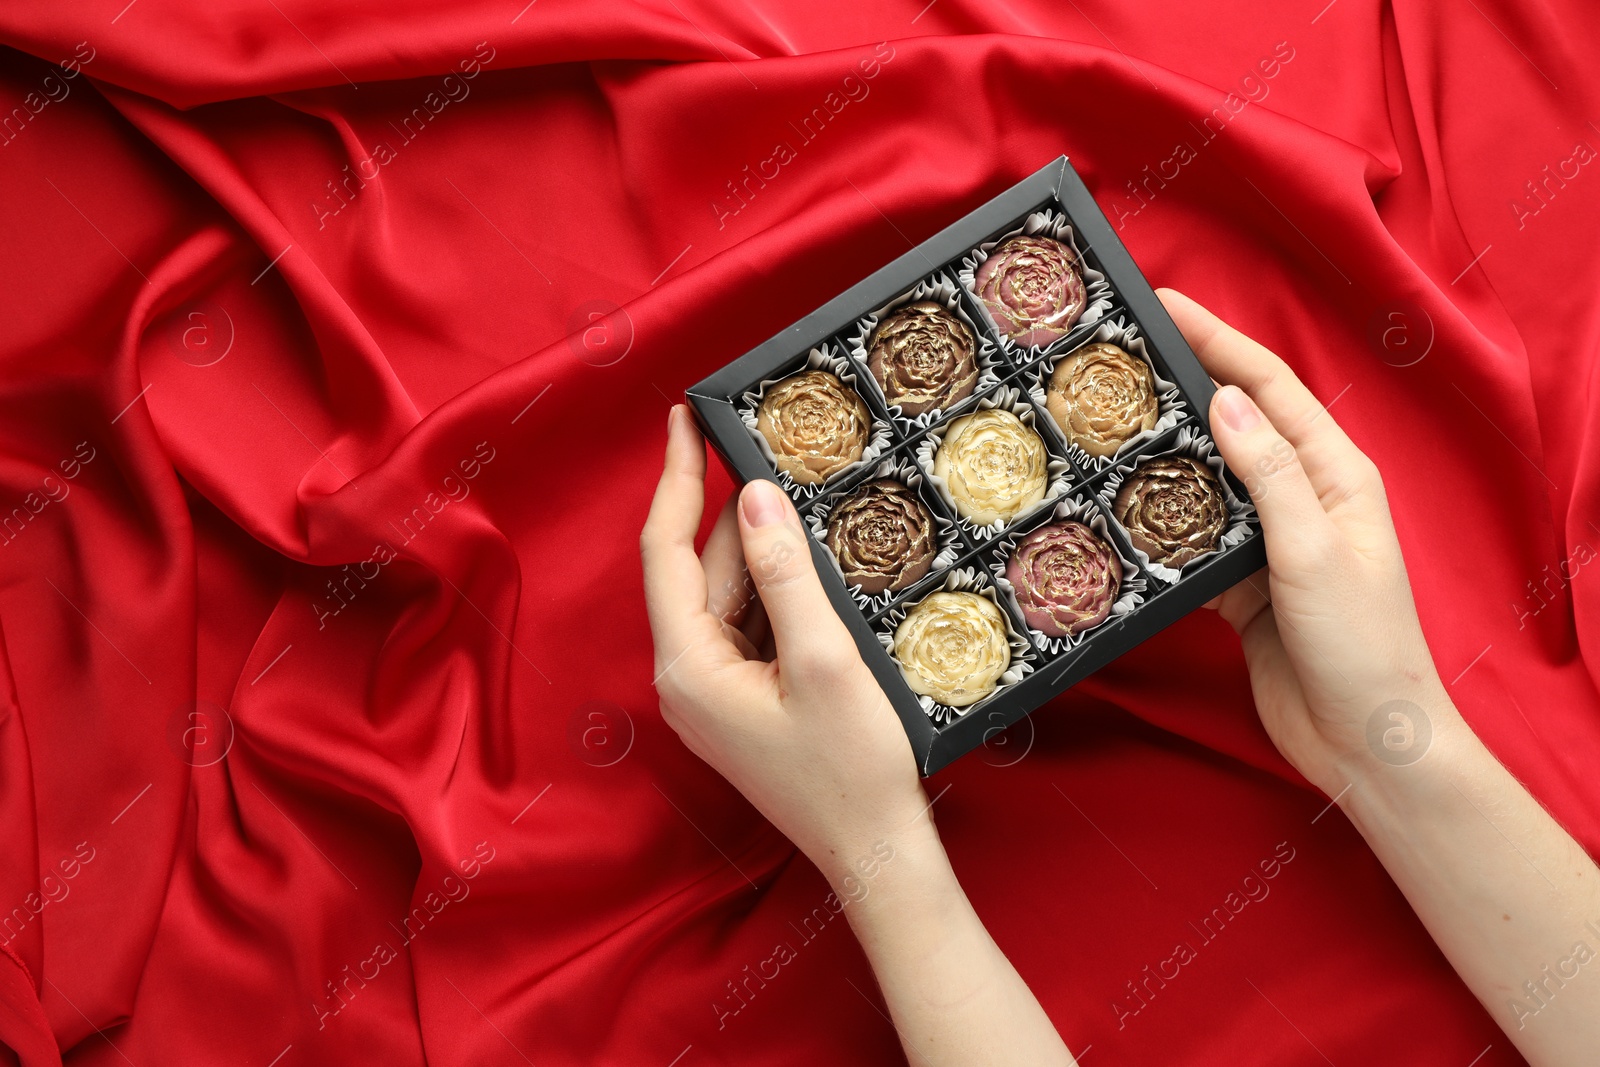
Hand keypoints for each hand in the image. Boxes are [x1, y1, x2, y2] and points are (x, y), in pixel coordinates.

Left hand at [640, 405, 931, 882]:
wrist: (875, 852)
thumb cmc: (851, 768)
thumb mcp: (824, 658)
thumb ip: (785, 573)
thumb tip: (755, 496)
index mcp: (687, 666)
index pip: (664, 550)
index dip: (673, 476)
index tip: (684, 417)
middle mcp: (686, 677)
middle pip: (702, 570)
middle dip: (739, 514)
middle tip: (779, 450)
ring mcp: (714, 693)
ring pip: (732, 597)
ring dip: (767, 554)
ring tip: (814, 506)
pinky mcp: (743, 702)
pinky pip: (753, 628)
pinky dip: (779, 594)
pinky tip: (819, 569)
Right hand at [1158, 288, 1457, 795]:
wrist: (1366, 743)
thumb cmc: (1362, 646)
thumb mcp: (1314, 551)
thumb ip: (1268, 475)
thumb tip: (1223, 401)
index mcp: (1334, 472)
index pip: (1268, 387)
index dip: (1218, 340)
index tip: (1165, 306)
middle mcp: (1302, 497)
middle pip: (1233, 424)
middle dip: (1181, 387)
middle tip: (1119, 362)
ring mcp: (1270, 542)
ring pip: (1206, 482)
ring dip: (1163, 457)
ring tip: (1105, 428)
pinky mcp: (1241, 587)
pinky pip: (1192, 541)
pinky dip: (1159, 527)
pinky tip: (1121, 514)